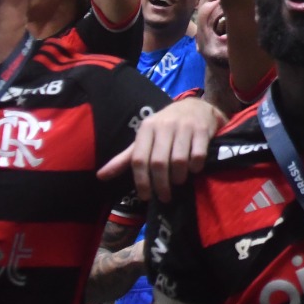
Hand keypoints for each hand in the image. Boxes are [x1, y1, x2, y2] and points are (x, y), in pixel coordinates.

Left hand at [97, 97, 224, 202]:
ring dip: (178, 177)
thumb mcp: (145, 139)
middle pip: (159, 162)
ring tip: (179, 182)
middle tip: (165, 196)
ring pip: (178, 160)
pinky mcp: (202, 129)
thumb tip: (101, 176)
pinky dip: (195, 167)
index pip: (139, 159)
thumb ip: (126, 158)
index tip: (146, 196)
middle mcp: (164, 125)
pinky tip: (194, 170)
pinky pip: (198, 154)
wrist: (195, 107)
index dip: (141, 181)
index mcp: (147, 128)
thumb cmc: (166, 127)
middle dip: (161, 184)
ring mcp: (185, 126)